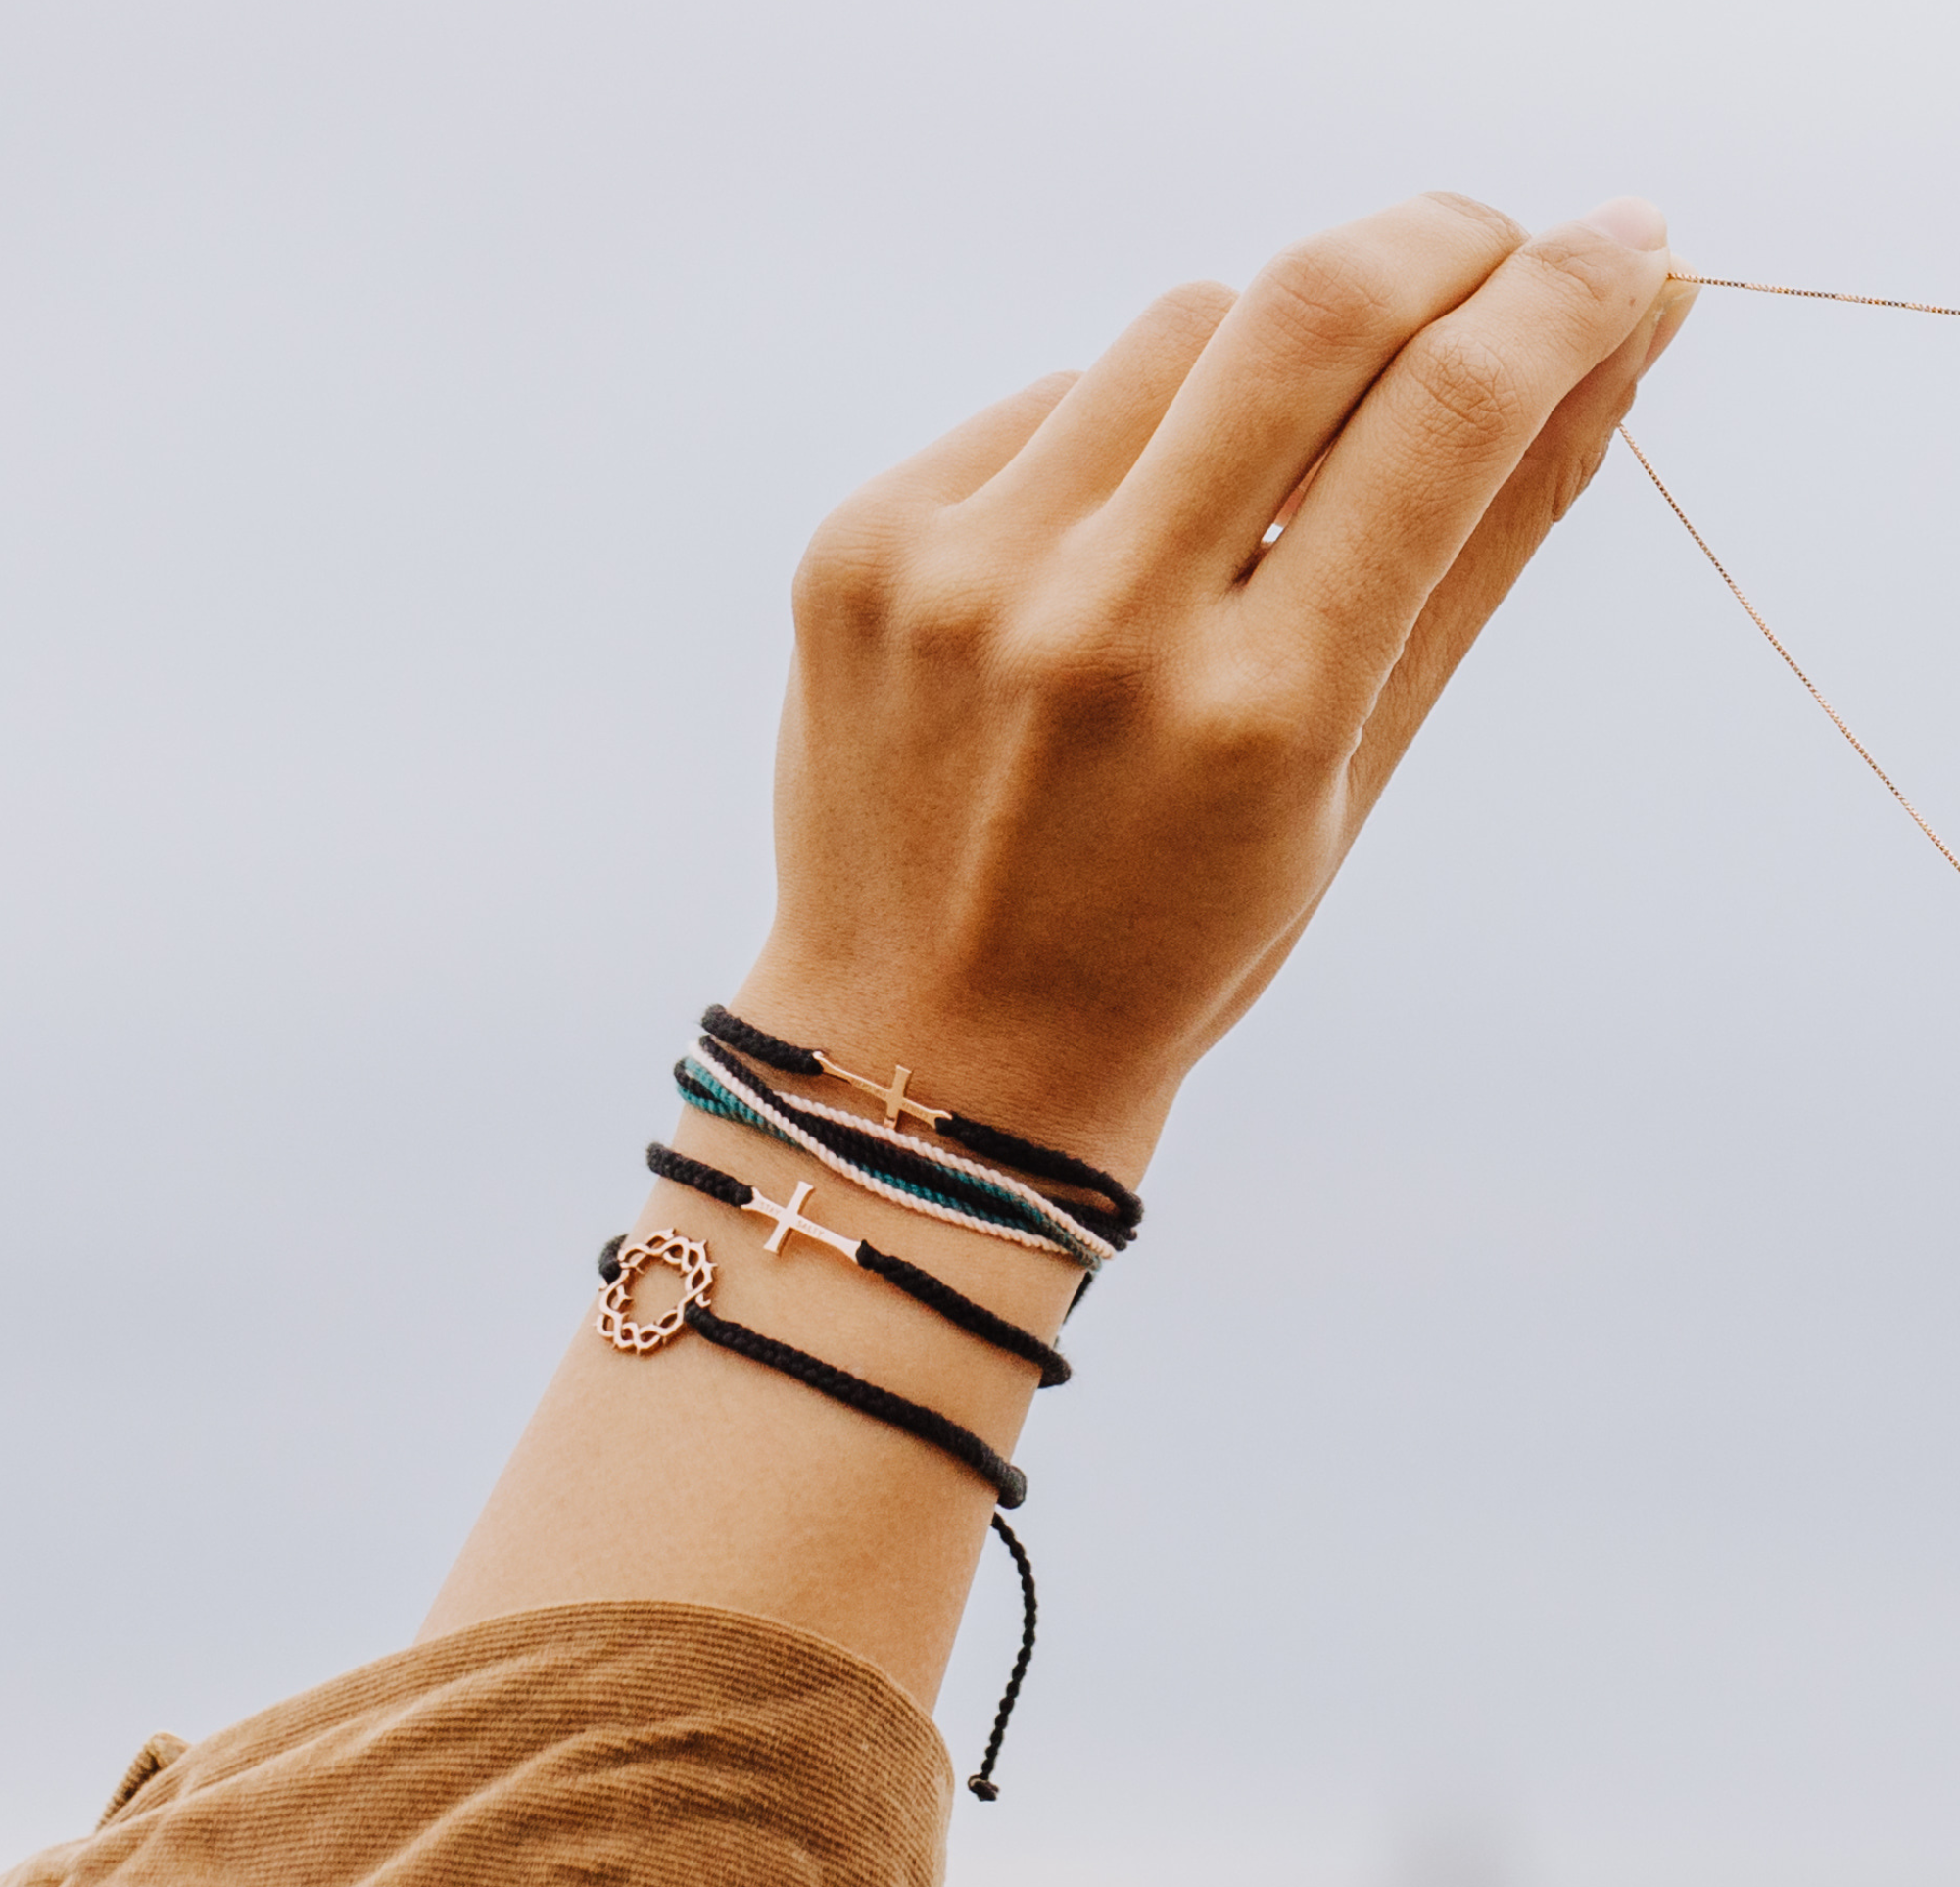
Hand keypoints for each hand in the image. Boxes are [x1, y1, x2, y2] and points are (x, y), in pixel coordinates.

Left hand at [735, 193, 1691, 1174]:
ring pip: (1173, 332)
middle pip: (1308, 308)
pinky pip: (1046, 404)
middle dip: (1439, 243)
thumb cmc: (1170, 944)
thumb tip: (1613, 345)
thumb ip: (1480, 556)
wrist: (929, 1044)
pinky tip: (1116, 547)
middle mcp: (1098, 628)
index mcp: (1255, 719)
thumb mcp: (1351, 785)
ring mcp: (958, 577)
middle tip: (1493, 252)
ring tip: (1267, 472)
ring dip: (1266, 358)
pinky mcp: (863, 547)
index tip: (1622, 248)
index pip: (1448, 417)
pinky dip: (1120, 439)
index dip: (1566, 296)